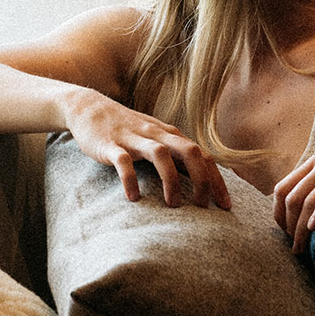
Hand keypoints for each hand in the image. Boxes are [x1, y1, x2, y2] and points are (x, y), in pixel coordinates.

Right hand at [62, 88, 229, 208]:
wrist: (89, 108)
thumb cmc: (126, 128)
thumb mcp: (155, 138)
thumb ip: (175, 155)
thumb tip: (199, 182)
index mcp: (170, 135)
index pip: (203, 156)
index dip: (217, 181)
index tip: (225, 205)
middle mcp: (157, 134)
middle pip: (190, 152)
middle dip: (201, 180)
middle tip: (203, 207)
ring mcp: (134, 138)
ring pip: (161, 155)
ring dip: (171, 180)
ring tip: (174, 205)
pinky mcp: (111, 145)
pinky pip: (123, 162)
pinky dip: (130, 180)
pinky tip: (133, 198)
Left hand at [272, 138, 314, 253]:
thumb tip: (302, 218)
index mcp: (314, 164)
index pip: (281, 190)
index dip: (278, 215)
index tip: (285, 236)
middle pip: (292, 198)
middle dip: (288, 227)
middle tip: (295, 249)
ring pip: (309, 199)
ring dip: (300, 227)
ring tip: (301, 249)